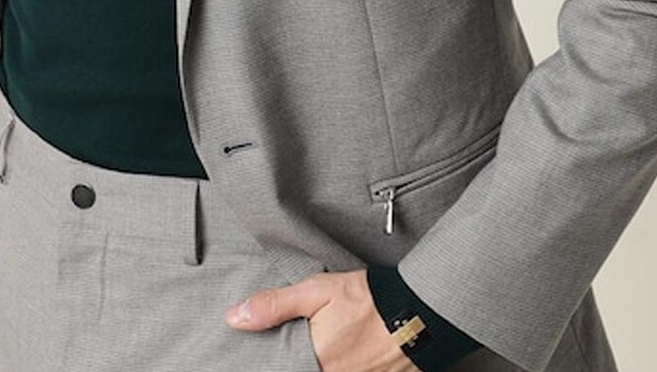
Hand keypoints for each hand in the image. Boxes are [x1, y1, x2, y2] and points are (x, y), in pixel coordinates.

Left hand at [225, 266, 415, 370]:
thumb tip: (235, 318)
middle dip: (302, 362)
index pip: (284, 370)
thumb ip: (275, 306)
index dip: (278, 363)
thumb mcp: (317, 291)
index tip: (273, 356)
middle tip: (312, 343)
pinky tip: (348, 354)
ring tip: (333, 345)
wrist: (421, 310)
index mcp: (317, 361)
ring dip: (322, 363)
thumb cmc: (369, 299)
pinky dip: (345, 366)